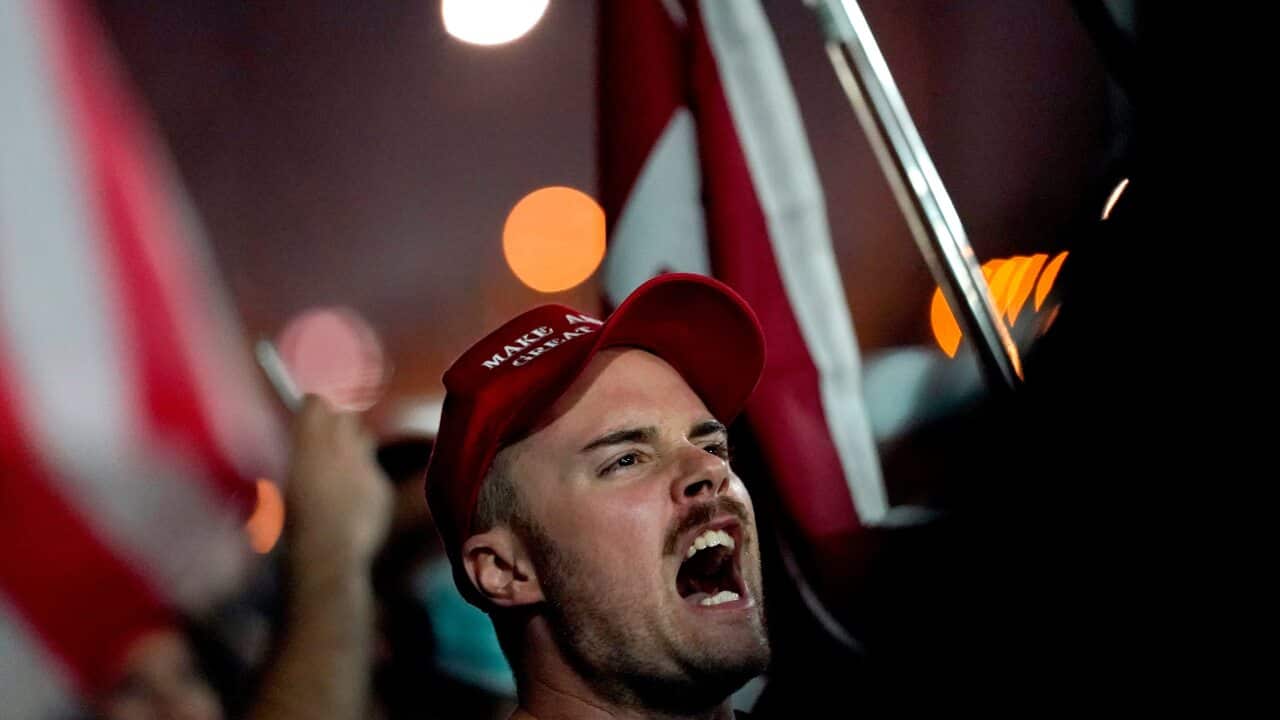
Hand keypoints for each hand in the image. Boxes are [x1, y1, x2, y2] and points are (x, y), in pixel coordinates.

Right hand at [285, 395, 392, 569]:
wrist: (330, 554)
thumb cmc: (289, 527)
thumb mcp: (273, 494)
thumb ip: (289, 468)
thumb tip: (292, 464)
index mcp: (308, 444)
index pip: (316, 403)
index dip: (312, 409)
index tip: (308, 416)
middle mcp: (342, 447)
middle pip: (346, 416)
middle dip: (337, 424)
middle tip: (326, 442)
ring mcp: (367, 466)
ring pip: (366, 439)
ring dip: (355, 447)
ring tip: (343, 468)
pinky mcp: (383, 486)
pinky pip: (375, 472)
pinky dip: (366, 480)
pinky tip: (356, 501)